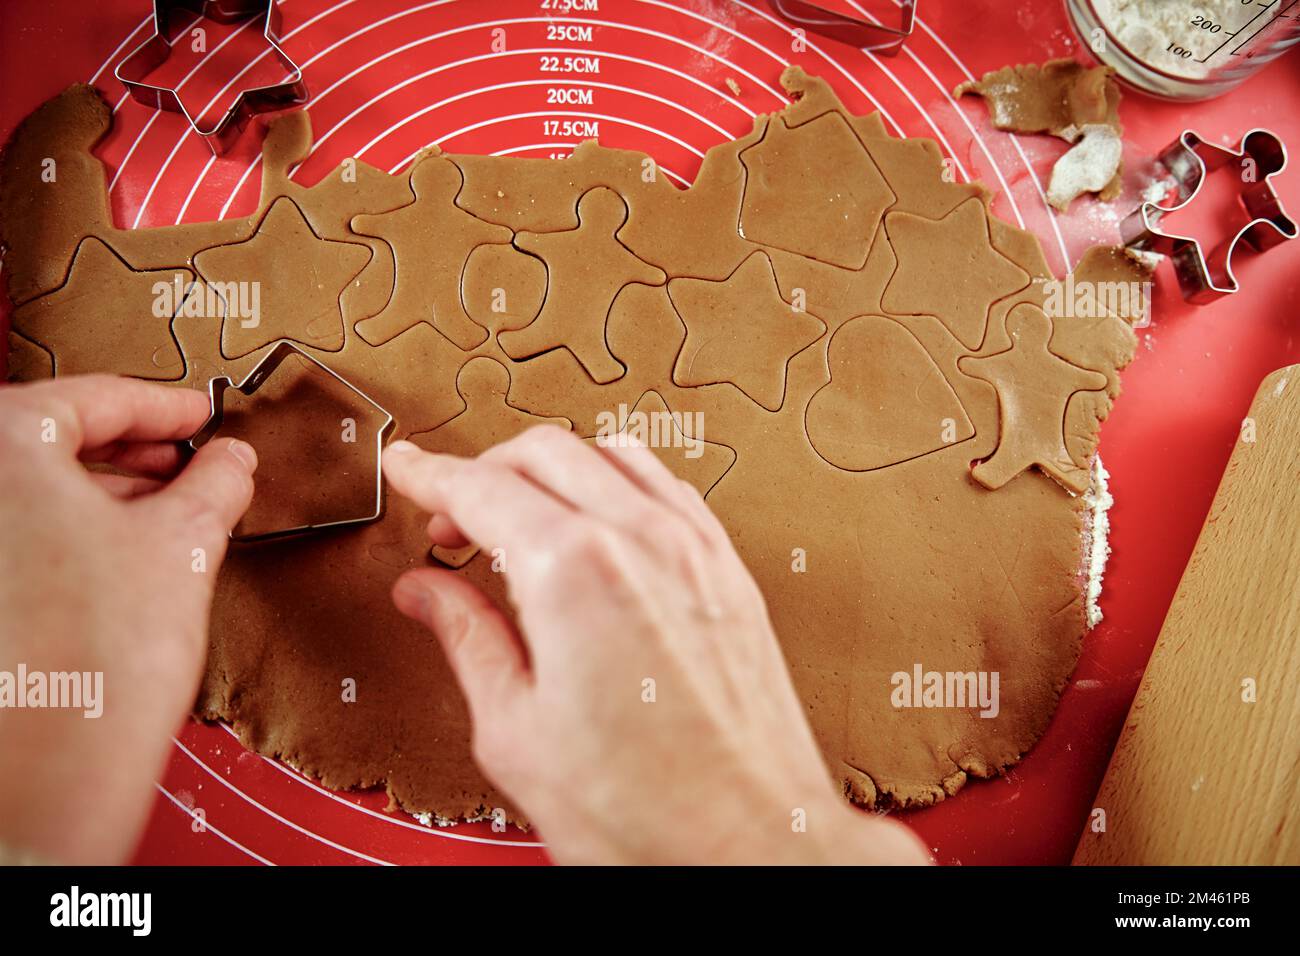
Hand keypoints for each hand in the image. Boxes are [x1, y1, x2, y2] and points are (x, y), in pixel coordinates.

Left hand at [0, 376, 255, 863]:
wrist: (50, 767)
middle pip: (55, 439)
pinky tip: (126, 555)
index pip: (95, 397)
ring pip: (33, 489)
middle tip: (192, 461)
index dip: (165, 406)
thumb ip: (215, 482)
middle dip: (134, 451)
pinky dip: (72, 530)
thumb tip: (230, 461)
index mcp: (2, 444)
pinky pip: (19, 533)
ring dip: (105, 492)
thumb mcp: (186, 544)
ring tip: (172, 513)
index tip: (199, 414)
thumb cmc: (97, 658)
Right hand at [382, 427, 929, 864]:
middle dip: (484, 470)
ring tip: (521, 520)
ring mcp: (695, 549)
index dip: (431, 474)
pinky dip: (617, 482)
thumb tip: (427, 593)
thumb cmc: (643, 814)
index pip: (482, 488)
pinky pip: (667, 488)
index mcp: (575, 573)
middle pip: (545, 452)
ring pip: (611, 453)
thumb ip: (468, 640)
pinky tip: (599, 527)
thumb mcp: (517, 733)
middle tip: (451, 520)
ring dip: (553, 468)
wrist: (752, 844)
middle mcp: (642, 541)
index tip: (407, 468)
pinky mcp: (730, 570)